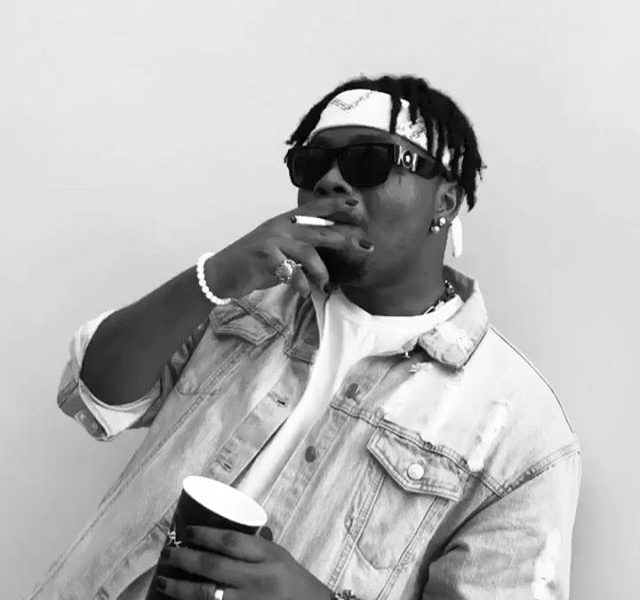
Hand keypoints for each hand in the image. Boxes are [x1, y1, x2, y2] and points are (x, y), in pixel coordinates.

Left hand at [156, 526, 332, 599]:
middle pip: (214, 567)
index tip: (187, 531)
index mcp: (269, 557)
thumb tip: (221, 532)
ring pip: (208, 595)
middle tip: (167, 552)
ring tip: (163, 580)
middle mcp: (259, 580)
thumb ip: (255, 546)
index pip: (232, 542)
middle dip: (185, 559)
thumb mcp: (279, 556)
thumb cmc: (294, 581)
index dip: (206, 535)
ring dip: (181, 588)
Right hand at [205, 196, 372, 299]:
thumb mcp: (277, 248)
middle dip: (346, 237)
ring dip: (322, 271)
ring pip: (308, 252)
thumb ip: (298, 246)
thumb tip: (324, 253)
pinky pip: (292, 272)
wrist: (221, 273)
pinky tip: (306, 292)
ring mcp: (271, 241)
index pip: (313, 209)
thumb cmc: (253, 263)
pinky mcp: (265, 258)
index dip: (335, 203)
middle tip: (367, 245)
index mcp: (284, 221)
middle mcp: (279, 227)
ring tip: (326, 285)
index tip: (356, 203)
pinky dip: (302, 284)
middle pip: (319, 230)